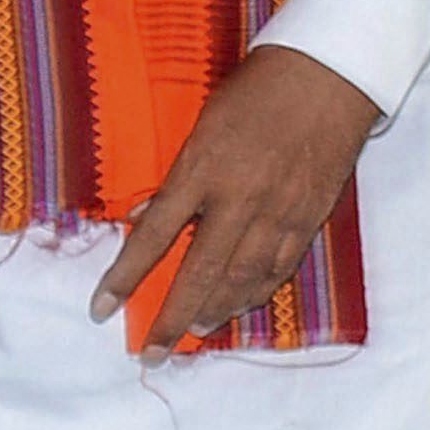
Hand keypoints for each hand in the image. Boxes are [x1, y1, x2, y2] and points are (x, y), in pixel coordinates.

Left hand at [90, 44, 377, 351]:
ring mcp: (276, 214)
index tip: (101, 308)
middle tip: (152, 353)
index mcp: (201, 169)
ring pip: (239, 281)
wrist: (328, 77)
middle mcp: (237, 199)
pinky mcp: (307, 220)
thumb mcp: (205, 123)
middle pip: (197, 274)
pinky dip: (254, 294)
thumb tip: (148, 215)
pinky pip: (276, 270)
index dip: (124, 278)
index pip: (153, 236)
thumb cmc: (258, 88)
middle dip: (170, 319)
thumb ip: (180, 175)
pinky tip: (238, 306)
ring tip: (193, 330)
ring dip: (213, 311)